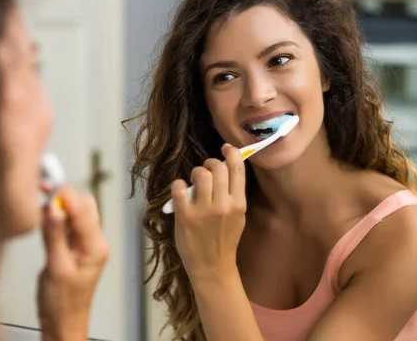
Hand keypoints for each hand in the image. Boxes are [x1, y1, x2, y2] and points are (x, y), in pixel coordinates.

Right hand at [36, 185, 109, 340]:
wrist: (63, 322)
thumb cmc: (62, 303)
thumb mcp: (56, 268)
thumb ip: (54, 236)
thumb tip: (53, 208)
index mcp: (96, 247)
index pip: (84, 211)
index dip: (66, 195)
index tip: (49, 185)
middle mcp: (95, 242)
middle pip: (84, 206)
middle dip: (64, 196)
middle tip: (42, 190)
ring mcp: (86, 244)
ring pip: (75, 213)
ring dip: (59, 206)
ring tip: (40, 206)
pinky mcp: (75, 247)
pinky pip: (68, 224)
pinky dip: (55, 218)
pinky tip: (43, 219)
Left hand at [171, 144, 246, 281]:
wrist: (212, 267)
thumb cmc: (224, 239)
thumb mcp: (238, 216)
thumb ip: (233, 194)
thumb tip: (225, 166)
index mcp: (238, 203)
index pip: (237, 167)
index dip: (231, 152)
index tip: (225, 148)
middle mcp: (223, 205)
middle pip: (217, 166)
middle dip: (210, 164)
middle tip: (206, 173)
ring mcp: (203, 211)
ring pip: (199, 173)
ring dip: (195, 173)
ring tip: (193, 183)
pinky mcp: (185, 216)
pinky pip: (179, 188)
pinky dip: (178, 185)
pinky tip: (180, 192)